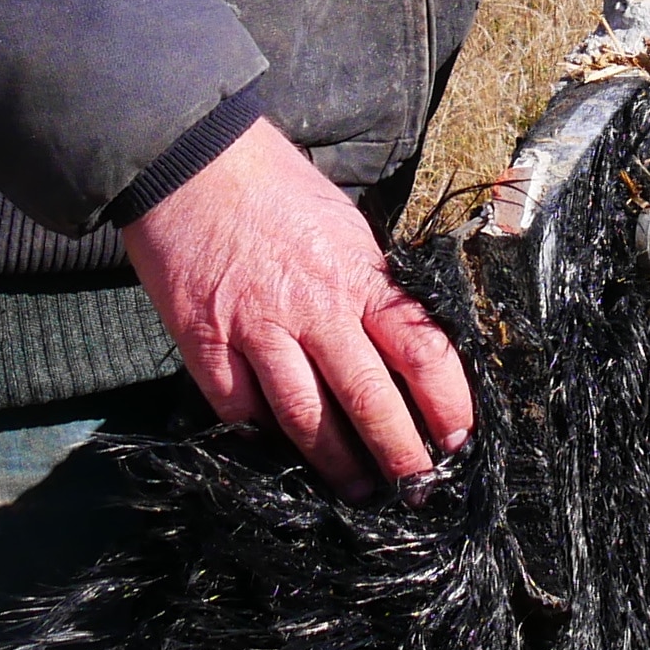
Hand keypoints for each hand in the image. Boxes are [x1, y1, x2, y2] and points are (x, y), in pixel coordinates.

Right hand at [119, 116, 472, 495]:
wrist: (189, 158)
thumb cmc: (276, 188)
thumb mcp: (344, 228)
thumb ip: (370, 287)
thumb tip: (401, 344)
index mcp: (359, 277)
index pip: (421, 350)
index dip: (448, 402)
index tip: (461, 438)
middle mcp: (314, 308)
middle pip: (369, 397)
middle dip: (400, 452)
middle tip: (418, 489)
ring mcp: (257, 328)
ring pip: (305, 417)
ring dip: (336, 464)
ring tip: (358, 492)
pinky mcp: (205, 341)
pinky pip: (238, 407)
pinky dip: (261, 438)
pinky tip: (280, 457)